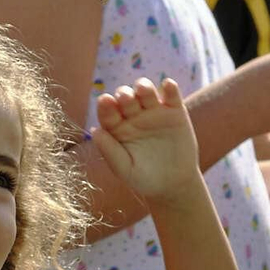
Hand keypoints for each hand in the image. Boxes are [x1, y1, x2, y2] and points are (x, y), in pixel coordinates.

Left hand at [92, 77, 200, 203]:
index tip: (105, 101)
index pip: (108, 112)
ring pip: (146, 91)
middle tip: (124, 98)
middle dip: (124, 94)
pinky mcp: (174, 111)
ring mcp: (153, 111)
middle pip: (125, 97)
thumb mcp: (125, 169)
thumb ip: (109, 151)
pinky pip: (171, 95)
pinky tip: (168, 85)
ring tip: (143, 90)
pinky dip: (170, 88)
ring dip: (143, 86)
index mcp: (116, 127)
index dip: (106, 105)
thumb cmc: (143, 178)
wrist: (172, 184)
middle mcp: (132, 115)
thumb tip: (94, 131)